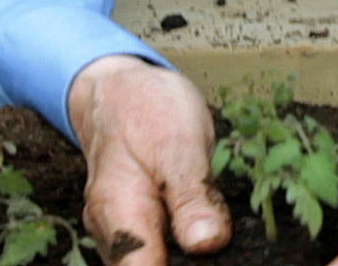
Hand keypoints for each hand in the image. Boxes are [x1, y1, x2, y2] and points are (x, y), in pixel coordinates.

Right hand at [67, 55, 230, 264]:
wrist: (121, 88)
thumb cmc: (147, 108)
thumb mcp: (180, 143)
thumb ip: (192, 196)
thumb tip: (206, 244)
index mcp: (119, 211)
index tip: (216, 256)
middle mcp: (112, 229)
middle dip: (191, 262)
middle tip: (226, 237)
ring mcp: (121, 228)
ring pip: (155, 259)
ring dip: (189, 254)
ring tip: (217, 223)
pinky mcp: (138, 223)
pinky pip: (158, 247)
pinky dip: (184, 243)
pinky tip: (208, 225)